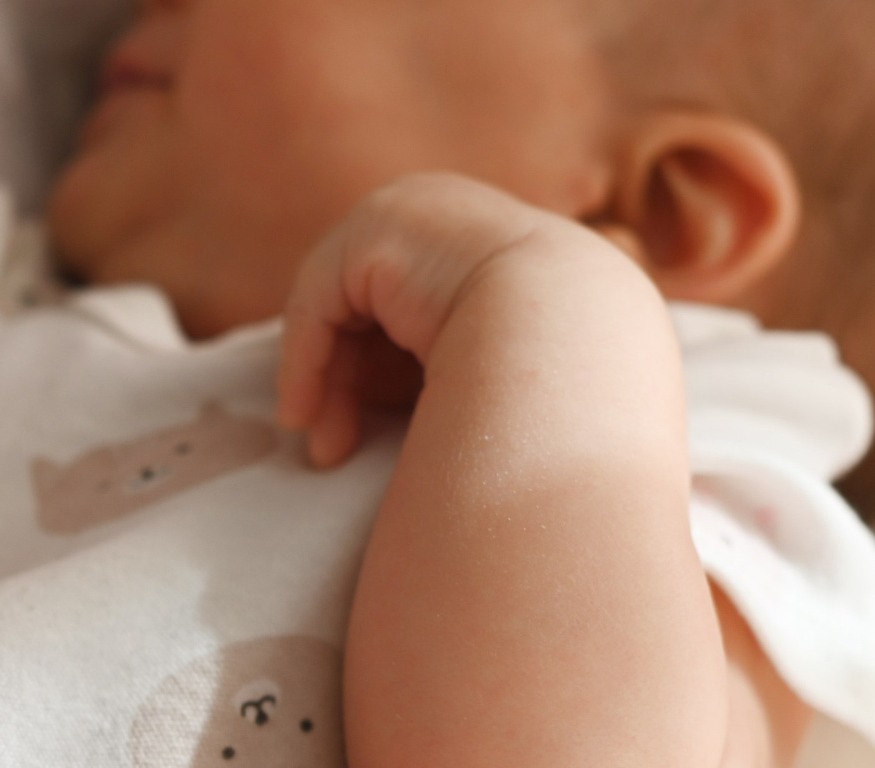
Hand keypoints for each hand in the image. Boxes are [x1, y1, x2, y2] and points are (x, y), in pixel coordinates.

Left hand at [278, 173, 641, 467]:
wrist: (571, 341)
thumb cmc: (550, 377)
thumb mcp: (493, 360)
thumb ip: (442, 360)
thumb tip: (384, 404)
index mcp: (486, 237)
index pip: (408, 305)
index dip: (375, 375)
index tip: (358, 436)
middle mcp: (447, 208)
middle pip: (369, 305)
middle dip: (344, 384)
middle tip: (331, 451)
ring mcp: (411, 208)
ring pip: (339, 307)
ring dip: (324, 382)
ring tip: (325, 448)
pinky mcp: (376, 227)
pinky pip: (318, 301)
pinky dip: (305, 362)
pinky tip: (303, 415)